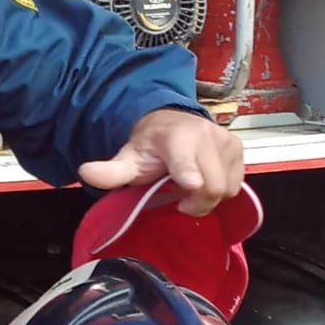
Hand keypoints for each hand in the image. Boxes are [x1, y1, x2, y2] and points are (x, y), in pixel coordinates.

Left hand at [78, 107, 244, 216]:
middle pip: (211, 186)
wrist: (171, 122)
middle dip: (196, 202)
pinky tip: (206, 181)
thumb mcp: (128, 159)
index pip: (185, 160)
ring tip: (191, 187)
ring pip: (226, 188)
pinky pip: (237, 184)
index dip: (188, 173)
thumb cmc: (150, 148)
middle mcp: (205, 135)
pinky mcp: (238, 149)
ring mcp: (225, 141)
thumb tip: (86, 173)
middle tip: (179, 198)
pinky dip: (222, 189)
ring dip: (209, 196)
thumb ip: (111, 171)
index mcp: (176, 138)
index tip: (189, 184)